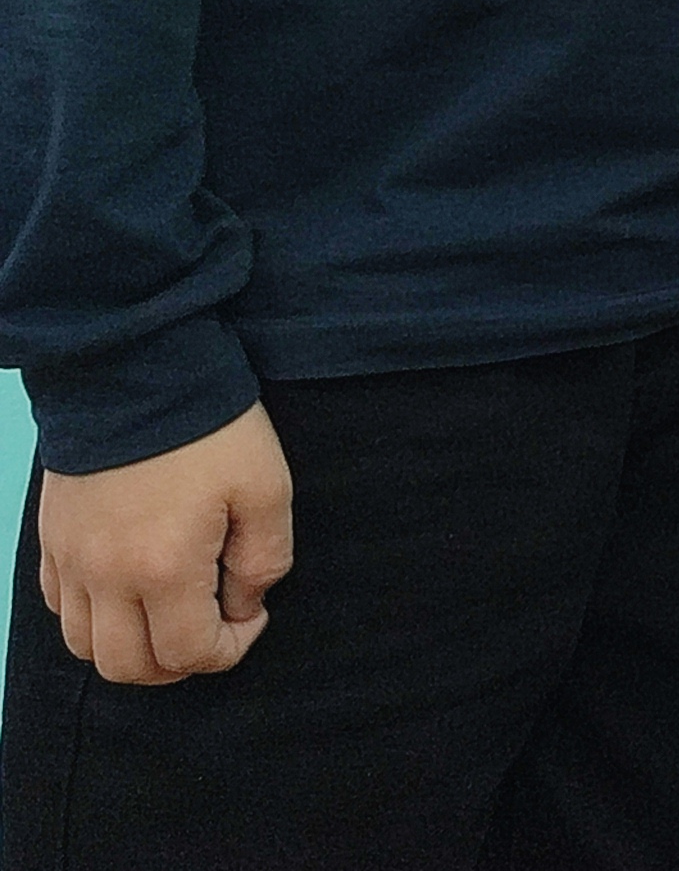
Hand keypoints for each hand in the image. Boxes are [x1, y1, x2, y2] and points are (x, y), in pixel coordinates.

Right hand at [35, 402, 294, 685]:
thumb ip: (265, 558)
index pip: (187, 653)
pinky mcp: (51, 540)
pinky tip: (130, 588)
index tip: (252, 616)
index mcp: (162, 568)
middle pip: (127, 667)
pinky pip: (59, 608)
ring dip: (130, 648)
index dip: (228, 650)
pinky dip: (93, 618)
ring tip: (171, 613)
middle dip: (176, 664)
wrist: (137, 372)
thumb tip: (245, 605)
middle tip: (211, 629)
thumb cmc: (211, 428)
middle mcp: (105, 576)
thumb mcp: (267, 487)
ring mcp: (70, 560)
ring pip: (84, 647)